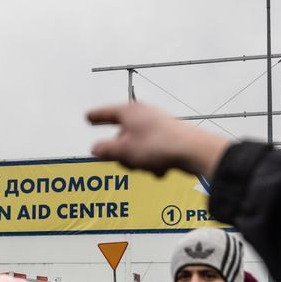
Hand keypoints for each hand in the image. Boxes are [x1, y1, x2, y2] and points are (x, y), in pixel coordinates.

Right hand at [87, 101, 230, 178]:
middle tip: (127, 164)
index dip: (95, 117)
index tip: (87, 117)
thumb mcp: (124, 151)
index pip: (106, 113)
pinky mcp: (169, 136)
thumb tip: (95, 149)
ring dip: (139, 161)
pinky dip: (153, 162)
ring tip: (148, 168)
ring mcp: (157, 124)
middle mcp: (143, 114)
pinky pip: (152, 151)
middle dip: (122, 153)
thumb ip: (105, 150)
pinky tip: (160, 170)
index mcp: (129, 111)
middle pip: (122, 135)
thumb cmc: (157, 147)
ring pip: (137, 146)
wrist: (193, 151)